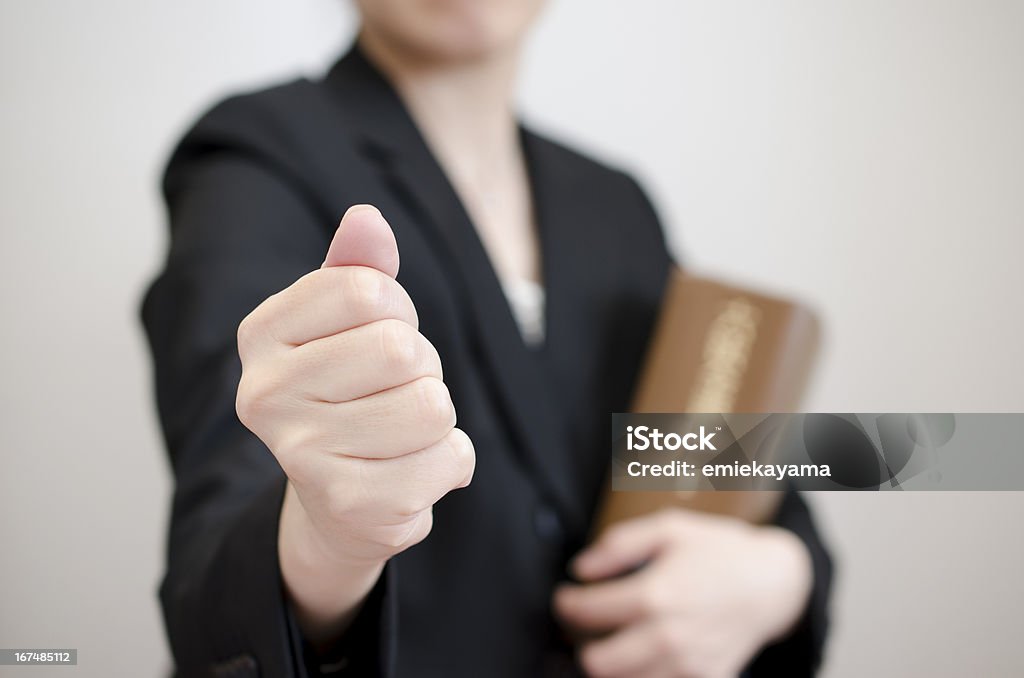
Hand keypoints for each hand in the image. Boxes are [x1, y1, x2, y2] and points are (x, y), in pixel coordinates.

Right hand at [235, 205, 474, 642]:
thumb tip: (366, 219)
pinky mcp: (353, 506)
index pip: (365, 289)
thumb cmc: (352, 393)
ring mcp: (303, 456)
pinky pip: (452, 457)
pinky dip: (451, 460)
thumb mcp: (349, 324)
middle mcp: (264, 396)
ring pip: (431, 405)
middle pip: (401, 348)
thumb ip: (358, 269)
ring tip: (401, 430)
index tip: (377, 336)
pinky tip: (412, 471)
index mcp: (260, 335)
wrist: (339, 503)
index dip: (397, 309)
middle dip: (421, 366)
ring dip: (437, 415)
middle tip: (393, 392)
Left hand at [554, 509, 811, 677]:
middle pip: (598, 662)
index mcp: (657, 594)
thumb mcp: (669, 528)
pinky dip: (642, 676)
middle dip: (583, 644)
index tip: (565, 598)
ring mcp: (688, 665)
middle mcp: (670, 636)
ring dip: (610, 667)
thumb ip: (619, 545)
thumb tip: (581, 568)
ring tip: (611, 643)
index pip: (588, 612)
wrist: (771, 583)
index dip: (567, 604)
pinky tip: (641, 656)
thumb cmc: (719, 551)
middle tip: (586, 626)